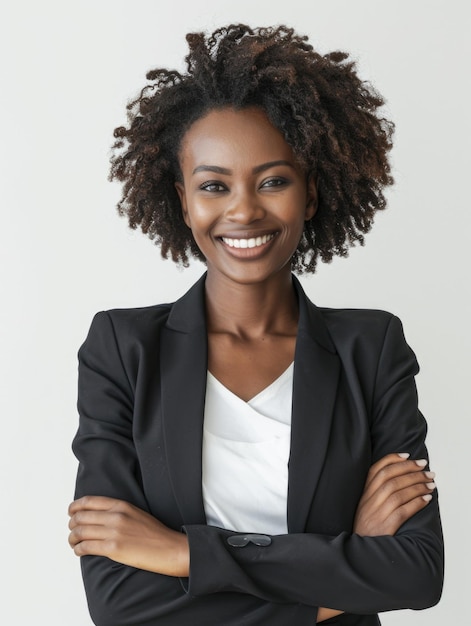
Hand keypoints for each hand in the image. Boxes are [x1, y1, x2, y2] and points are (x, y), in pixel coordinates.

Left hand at [68, 496, 189, 576]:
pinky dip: (78, 549)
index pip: (89, 501)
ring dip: (72, 538)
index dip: (75, 507)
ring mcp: (113, 532)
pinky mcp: (113, 549)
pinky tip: (80, 551)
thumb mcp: (136, 513)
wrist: (168, 548)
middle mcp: (115, 516)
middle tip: (72, 530)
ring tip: (74, 542)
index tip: (71, 512)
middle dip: (72, 524)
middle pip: (81, 517)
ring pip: (79, 532)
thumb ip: (118, 512)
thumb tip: (98, 517)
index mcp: (121, 505)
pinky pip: (86, 547)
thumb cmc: (154, 533)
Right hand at [353, 453, 435, 536]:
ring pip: (398, 492)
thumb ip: (376, 492)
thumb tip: (401, 477)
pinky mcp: (386, 526)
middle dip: (411, 470)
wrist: (361, 551)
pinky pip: (403, 511)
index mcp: (364, 493)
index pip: (377, 470)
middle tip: (426, 469)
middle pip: (390, 478)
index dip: (393, 460)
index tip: (408, 456)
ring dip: (418, 485)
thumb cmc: (367, 528)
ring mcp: (377, 513)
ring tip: (431, 483)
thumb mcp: (366, 506)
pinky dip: (416, 503)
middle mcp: (369, 501)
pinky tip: (426, 499)